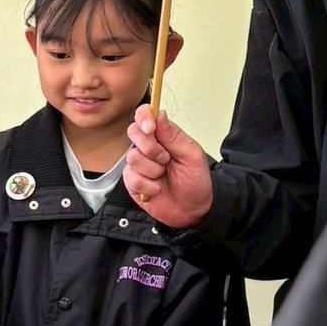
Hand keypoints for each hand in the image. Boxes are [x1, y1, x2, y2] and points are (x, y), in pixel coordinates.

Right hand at [123, 106, 212, 227]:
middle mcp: (147, 147)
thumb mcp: (192, 156)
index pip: (145, 115)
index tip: (151, 129)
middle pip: (133, 132)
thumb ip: (174, 136)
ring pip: (132, 157)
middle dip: (150, 147)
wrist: (191, 211)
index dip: (143, 118)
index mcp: (162, 136)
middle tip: (165, 159)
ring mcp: (137, 164)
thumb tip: (159, 114)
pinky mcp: (131, 181)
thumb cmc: (195, 182)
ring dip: (153, 170)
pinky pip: (132, 177)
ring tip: (163, 176)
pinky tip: (157, 189)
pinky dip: (148, 185)